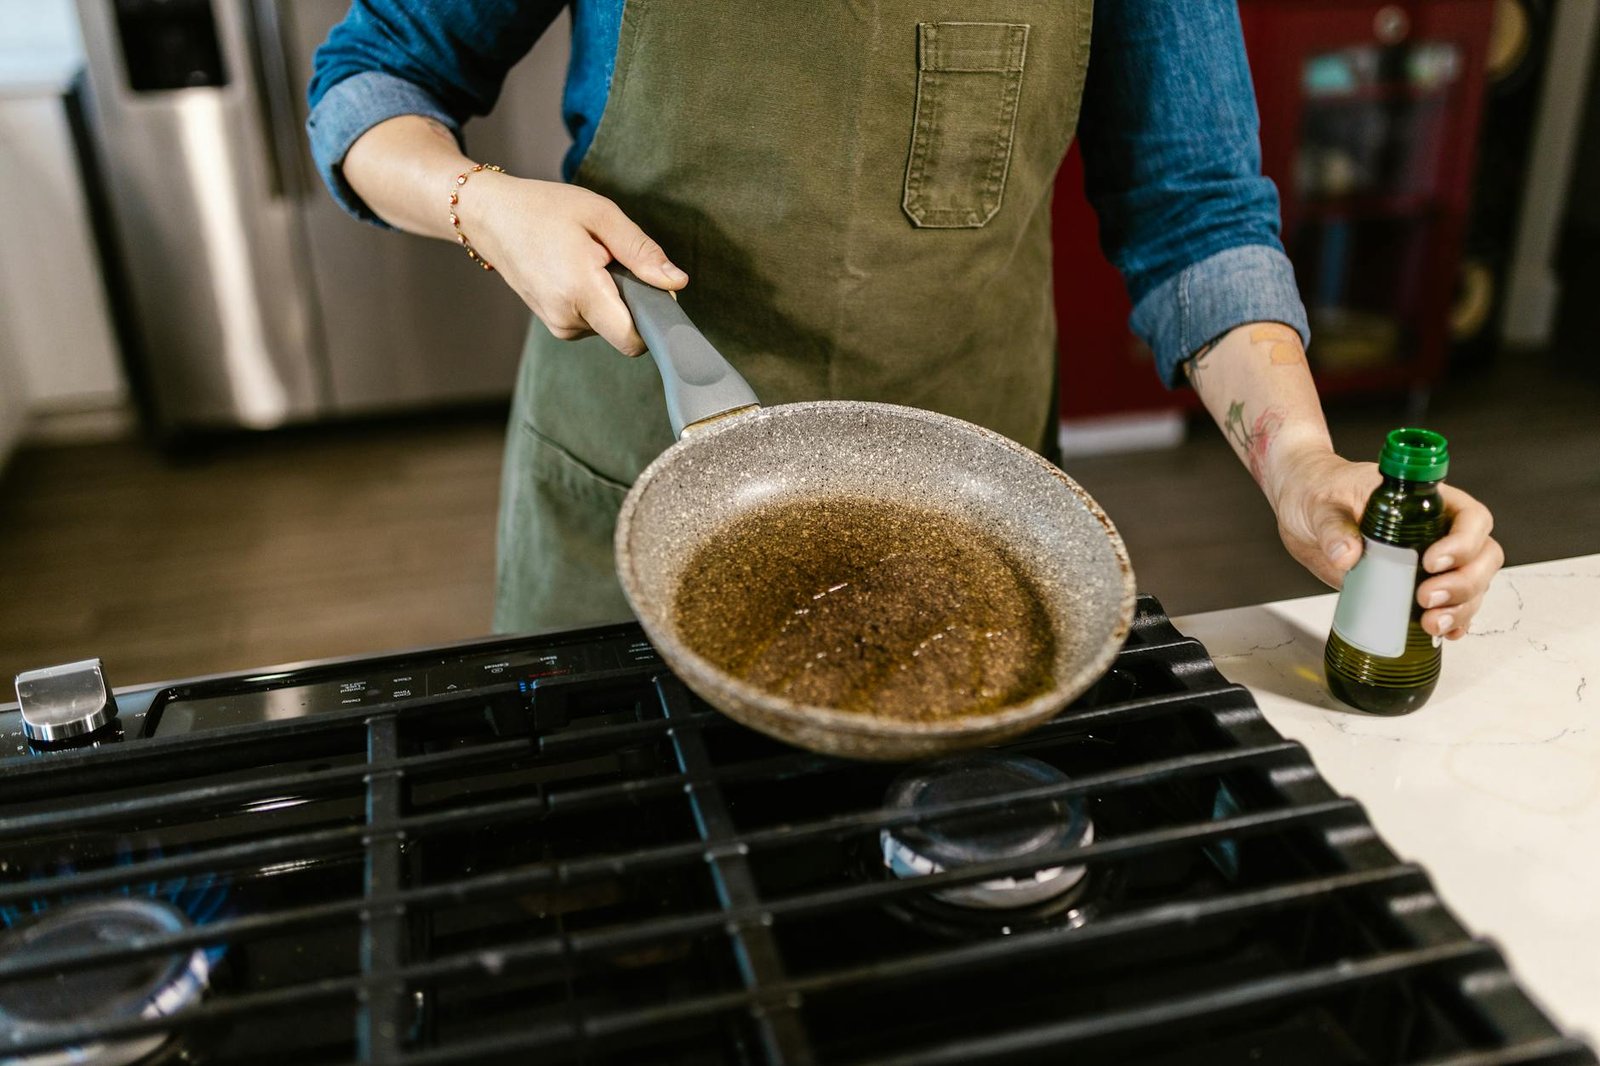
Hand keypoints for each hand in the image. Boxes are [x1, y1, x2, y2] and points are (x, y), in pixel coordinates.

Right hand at [463, 175, 685, 355]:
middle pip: (626, 330)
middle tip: (612, 260)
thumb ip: (642, 252)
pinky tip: (578, 271)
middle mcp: (568, 318)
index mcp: (581, 291)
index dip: (654, 320)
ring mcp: (558, 325)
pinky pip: (593, 321)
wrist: (491, 218)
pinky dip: (596, 300)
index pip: (634, 339)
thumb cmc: (544, 209)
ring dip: (613, 297)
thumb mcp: (601, 215)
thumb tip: (677, 284)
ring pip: (611, 325)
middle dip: (633, 301)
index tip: (655, 291)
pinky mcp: (555, 324)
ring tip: (589, 260)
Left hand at [1269, 445, 1502, 638]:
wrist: (1302, 509)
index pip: (1471, 518)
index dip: (1464, 543)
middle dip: (1464, 583)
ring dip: (1459, 608)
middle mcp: (1439, 530)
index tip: (1431, 562)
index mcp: (1426, 500)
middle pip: (1482, 557)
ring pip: (1472, 585)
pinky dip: (1453, 621)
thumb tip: (1347, 555)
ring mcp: (1431, 561)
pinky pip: (1450, 604)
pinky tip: (1442, 633)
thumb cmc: (1320, 491)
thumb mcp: (1322, 505)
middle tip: (1426, 598)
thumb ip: (1333, 527)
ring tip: (1429, 623)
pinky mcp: (1414, 585)